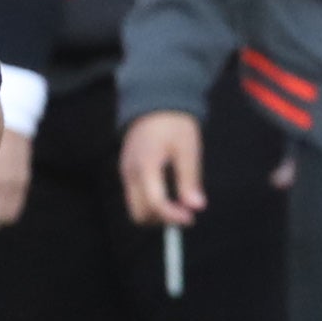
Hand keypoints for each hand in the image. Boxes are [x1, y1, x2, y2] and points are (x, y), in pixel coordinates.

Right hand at [120, 110, 205, 226]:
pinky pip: (134, 197)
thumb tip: (196, 207)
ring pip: (135, 208)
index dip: (173, 216)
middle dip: (161, 219)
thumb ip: (190, 179)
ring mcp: (125, 172)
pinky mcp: (126, 171)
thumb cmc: (174, 123)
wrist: (154, 101)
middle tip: (183, 213)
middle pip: (139, 213)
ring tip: (177, 204)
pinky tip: (167, 193)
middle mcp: (130, 172)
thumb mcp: (188, 149)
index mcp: (146, 165)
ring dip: (155, 213)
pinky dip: (150, 203)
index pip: (155, 203)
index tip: (190, 218)